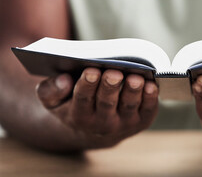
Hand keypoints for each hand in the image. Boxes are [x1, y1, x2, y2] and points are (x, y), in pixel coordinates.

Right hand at [36, 68, 158, 144]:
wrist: (94, 129)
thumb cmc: (73, 104)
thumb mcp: (53, 101)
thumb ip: (49, 90)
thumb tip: (63, 80)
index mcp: (78, 116)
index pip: (82, 100)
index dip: (87, 86)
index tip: (90, 71)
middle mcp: (102, 123)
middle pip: (107, 103)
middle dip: (110, 87)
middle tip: (114, 72)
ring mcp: (124, 123)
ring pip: (129, 106)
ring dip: (133, 92)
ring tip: (136, 78)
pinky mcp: (142, 120)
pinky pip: (148, 110)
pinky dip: (150, 98)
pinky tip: (152, 85)